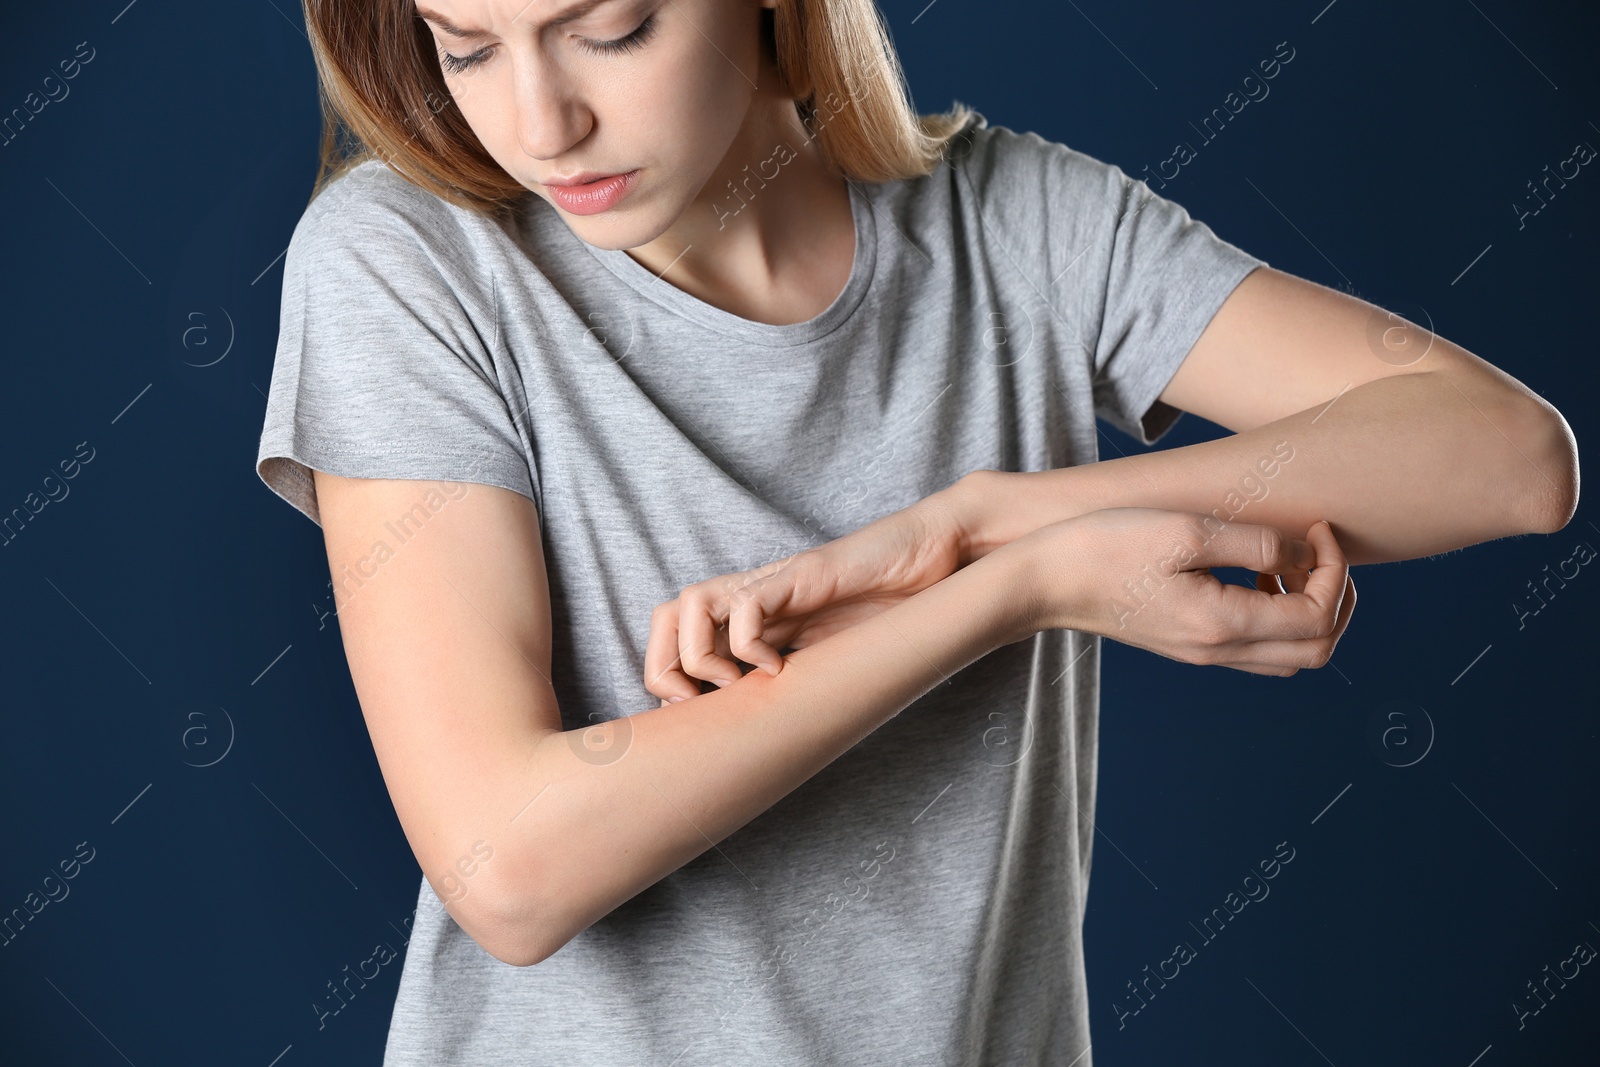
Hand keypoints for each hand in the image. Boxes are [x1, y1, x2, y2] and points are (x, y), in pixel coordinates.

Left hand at [644, 490, 971, 702]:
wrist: (935, 554)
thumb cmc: (891, 606)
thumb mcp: (832, 655)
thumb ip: (796, 680)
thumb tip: (766, 739)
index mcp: (753, 616)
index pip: (674, 631)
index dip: (665, 674)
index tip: (693, 717)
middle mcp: (753, 596)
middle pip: (666, 614)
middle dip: (662, 666)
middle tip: (696, 706)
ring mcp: (774, 583)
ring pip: (691, 603)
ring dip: (698, 655)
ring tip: (734, 685)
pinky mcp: (802, 576)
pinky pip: (748, 605)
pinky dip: (747, 643)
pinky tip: (778, 668)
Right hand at [1011, 507, 1354, 675]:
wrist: (1043, 581)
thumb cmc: (1104, 547)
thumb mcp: (1186, 530)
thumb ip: (1255, 543)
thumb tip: (1303, 552)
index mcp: (1223, 623)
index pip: (1317, 615)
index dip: (1334, 570)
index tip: (1316, 528)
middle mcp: (1217, 650)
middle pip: (1316, 650)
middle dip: (1336, 598)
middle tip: (1320, 550)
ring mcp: (1201, 653)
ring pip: (1290, 656)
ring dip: (1308, 611)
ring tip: (1286, 563)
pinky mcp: (1187, 644)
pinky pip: (1257, 648)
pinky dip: (1276, 616)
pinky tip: (1250, 575)